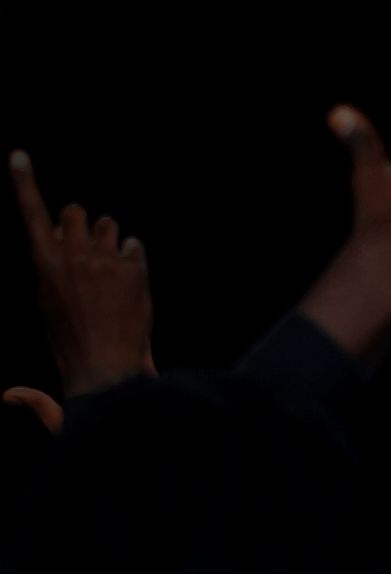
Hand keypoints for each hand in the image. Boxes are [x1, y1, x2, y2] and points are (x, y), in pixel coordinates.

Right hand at [8, 150, 153, 423]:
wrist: (104, 364)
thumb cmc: (72, 337)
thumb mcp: (49, 301)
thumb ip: (56, 264)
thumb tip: (63, 239)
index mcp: (44, 262)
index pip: (32, 213)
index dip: (24, 182)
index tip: (18, 155)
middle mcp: (73, 254)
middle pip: (77, 211)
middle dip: (82, 224)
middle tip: (88, 251)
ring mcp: (105, 260)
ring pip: (109, 226)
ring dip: (109, 240)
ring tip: (109, 272)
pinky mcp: (134, 269)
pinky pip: (134, 247)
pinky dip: (132, 261)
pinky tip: (129, 286)